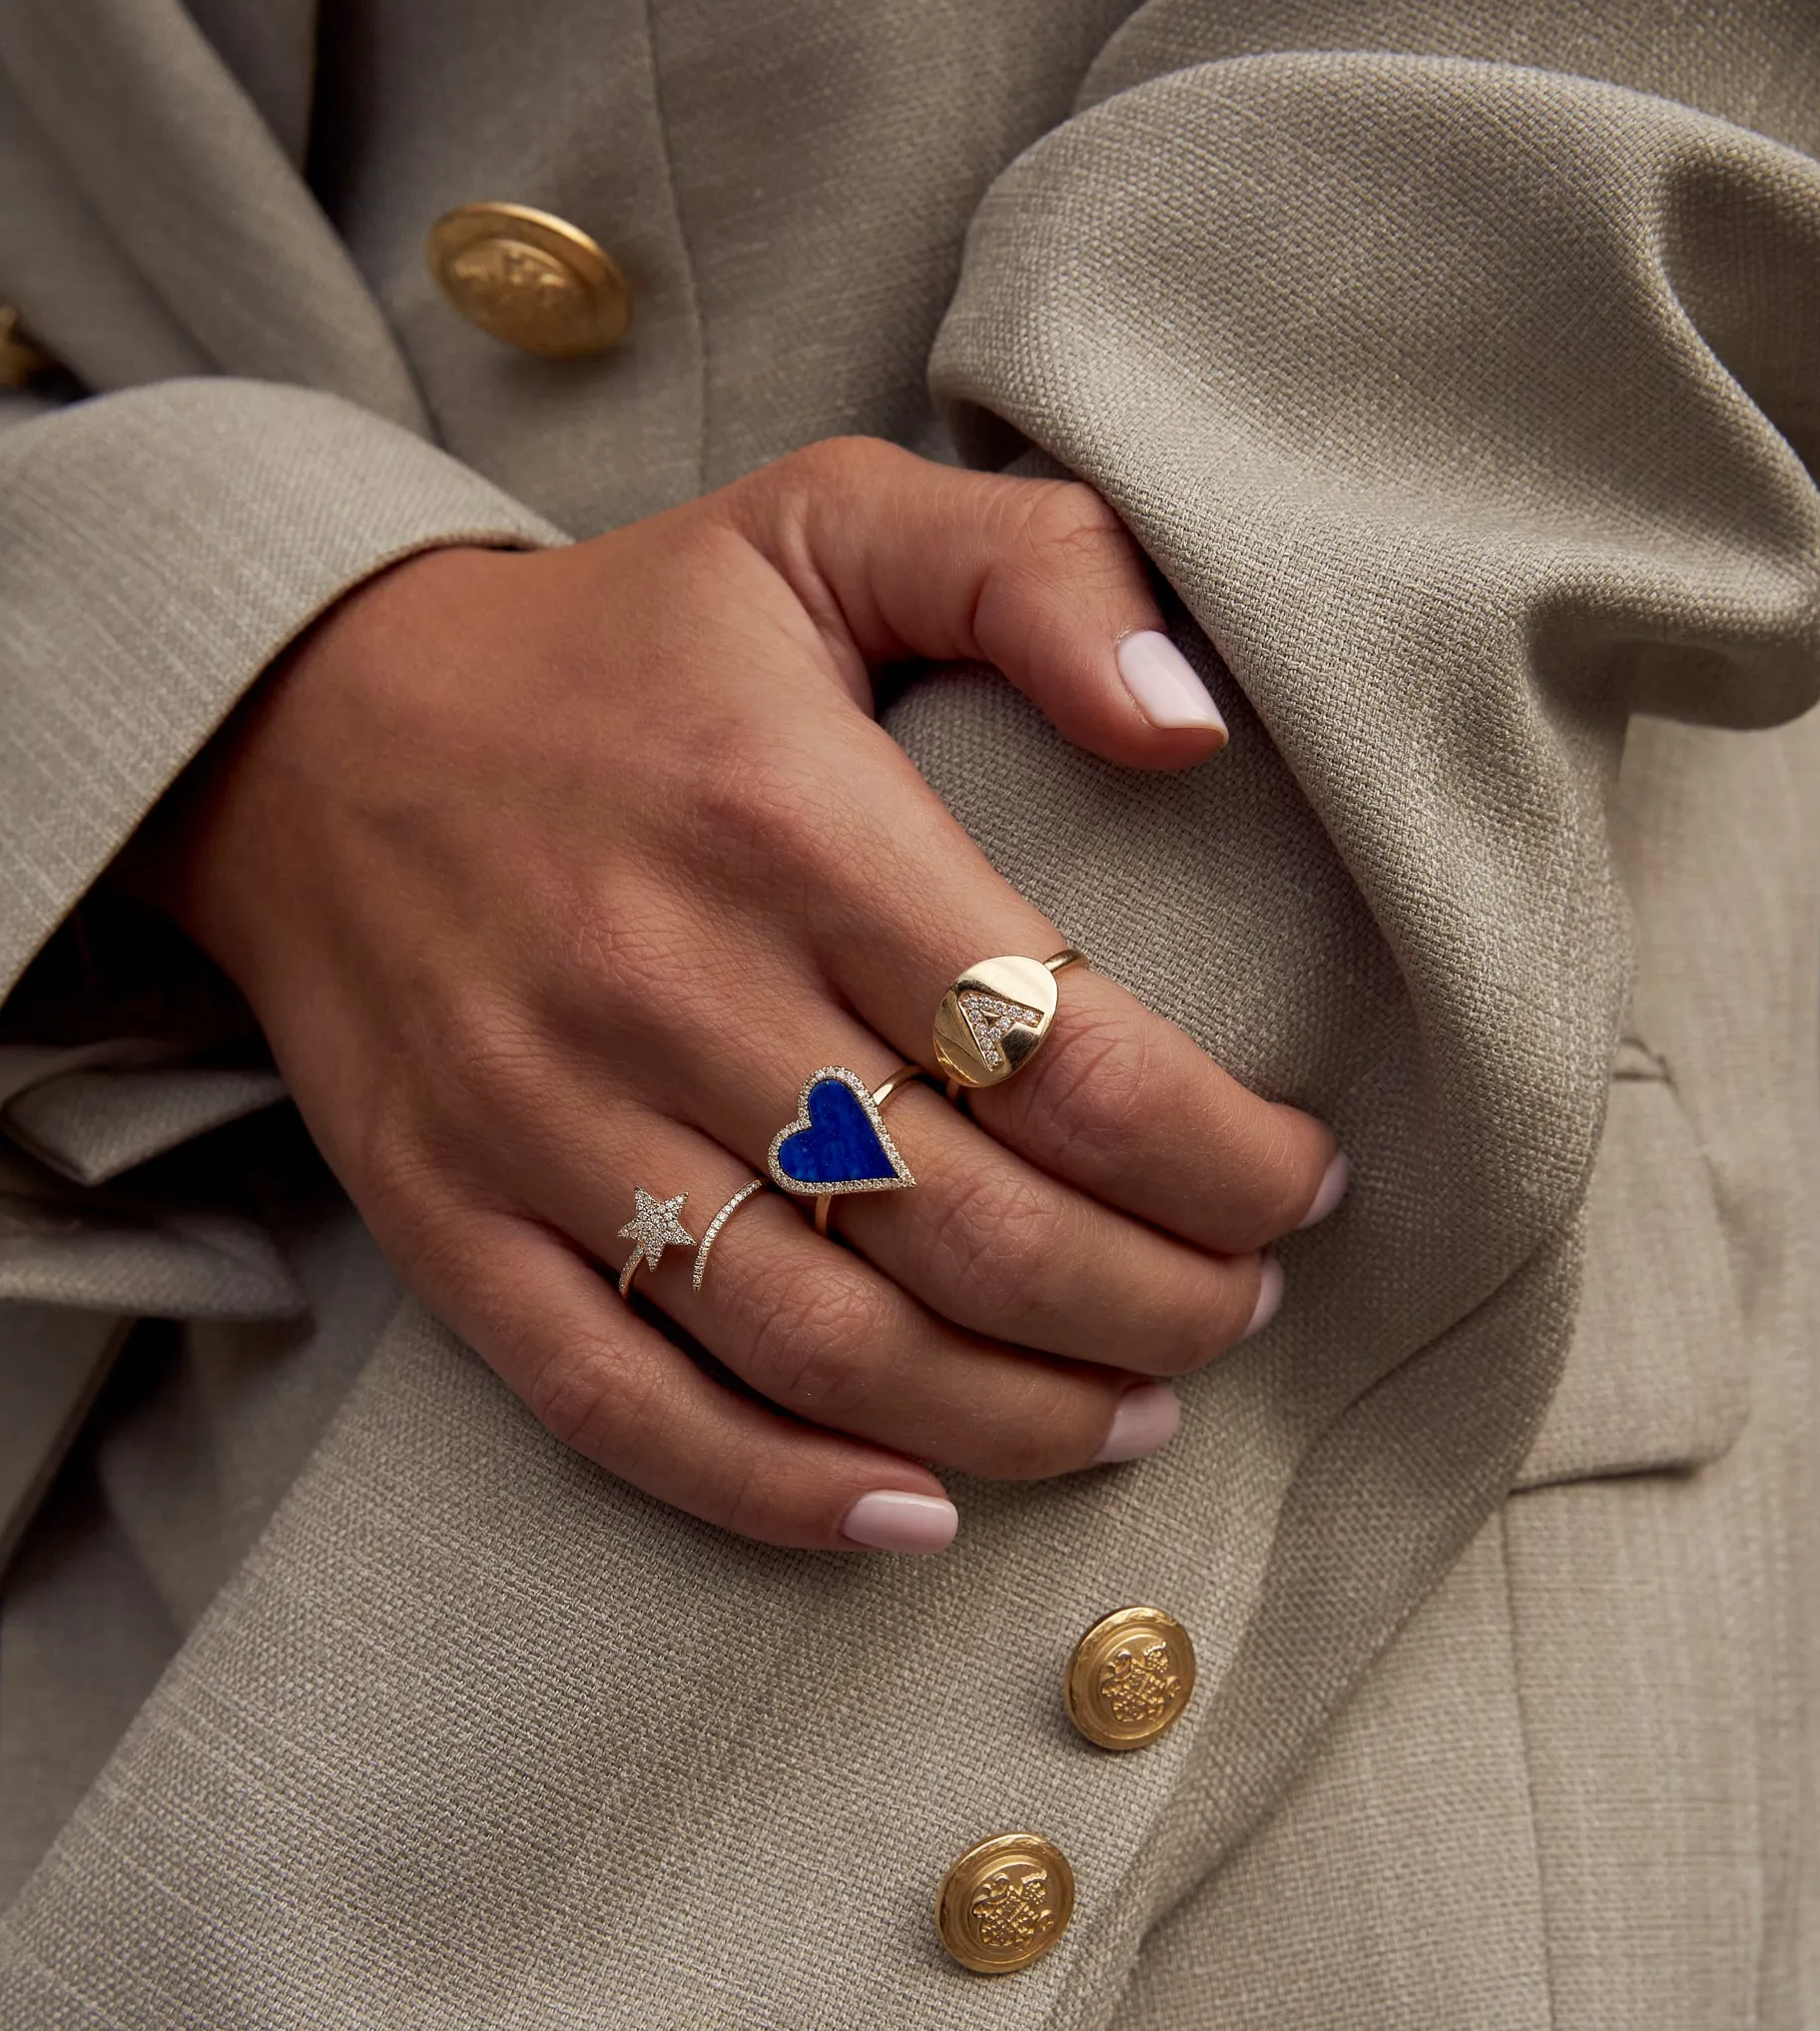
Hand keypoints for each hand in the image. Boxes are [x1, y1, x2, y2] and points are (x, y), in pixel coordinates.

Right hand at [151, 440, 1337, 1549]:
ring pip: (827, 1347)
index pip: (1068, 1055)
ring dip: (1019, 1416)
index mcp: (783, 815)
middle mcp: (664, 983)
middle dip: (1159, 1306)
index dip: (1222, 1157)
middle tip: (1243, 1310)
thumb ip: (1035, 572)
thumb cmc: (621, 639)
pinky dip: (781, 1492)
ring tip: (1136, 1410)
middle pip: (974, 1229)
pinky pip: (623, 1404)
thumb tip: (1194, 723)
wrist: (306, 723)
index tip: (1302, 1179)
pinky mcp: (450, 1218)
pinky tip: (918, 1512)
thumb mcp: (824, 518)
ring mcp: (544, 1119)